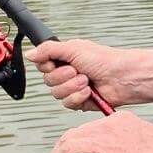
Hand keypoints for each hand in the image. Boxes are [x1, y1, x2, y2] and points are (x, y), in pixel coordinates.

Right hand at [30, 40, 152, 109]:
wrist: (123, 77)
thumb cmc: (104, 59)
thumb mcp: (73, 48)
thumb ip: (49, 50)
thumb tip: (30, 54)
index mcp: (65, 58)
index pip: (42, 64)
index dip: (46, 66)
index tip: (55, 63)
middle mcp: (68, 73)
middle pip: (47, 81)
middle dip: (63, 77)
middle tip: (77, 70)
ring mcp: (74, 88)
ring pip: (56, 94)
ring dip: (72, 87)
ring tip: (87, 81)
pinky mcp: (81, 102)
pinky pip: (67, 104)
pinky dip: (78, 97)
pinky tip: (89, 92)